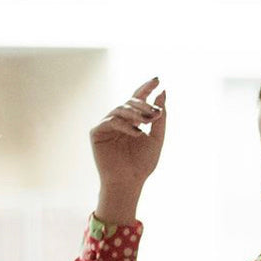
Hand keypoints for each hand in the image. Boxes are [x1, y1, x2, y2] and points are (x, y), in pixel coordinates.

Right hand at [90, 78, 165, 219]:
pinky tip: (137, 133)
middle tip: (156, 113)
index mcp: (132, 120)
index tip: (157, 79)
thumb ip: (160, 118)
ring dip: (136, 114)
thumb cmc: (142, 163)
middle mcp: (118, 120)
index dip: (146, 87)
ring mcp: (106, 125)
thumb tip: (163, 93)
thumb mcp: (156, 138)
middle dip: (144, 105)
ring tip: (148, 121)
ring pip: (120, 109)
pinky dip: (125, 125)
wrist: (129, 182)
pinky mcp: (97, 132)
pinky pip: (111, 121)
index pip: (138, 99)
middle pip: (130, 102)